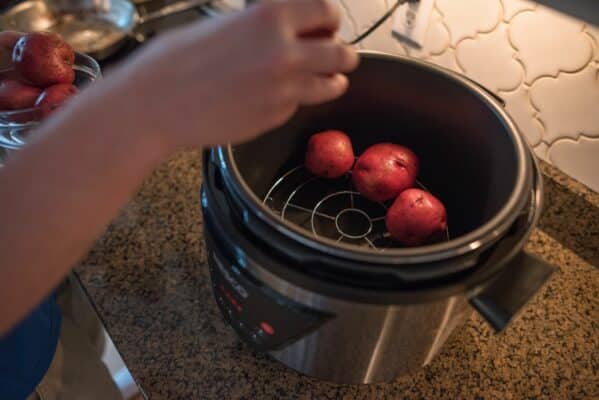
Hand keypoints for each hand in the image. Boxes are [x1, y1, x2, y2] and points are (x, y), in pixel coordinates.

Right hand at [112, 0, 358, 149]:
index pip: (328, 11)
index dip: (330, 21)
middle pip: (341, 53)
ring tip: (321, 80)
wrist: (156, 105)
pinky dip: (295, 101)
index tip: (326, 28)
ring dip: (330, 81)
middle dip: (339, 54)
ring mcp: (285, 90)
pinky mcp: (276, 117)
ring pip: (332, 85)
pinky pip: (300, 105)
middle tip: (331, 56)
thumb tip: (288, 29)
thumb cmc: (176, 60)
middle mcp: (286, 53)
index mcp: (271, 18)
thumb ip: (263, 27)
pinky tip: (273, 97)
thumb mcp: (225, 24)